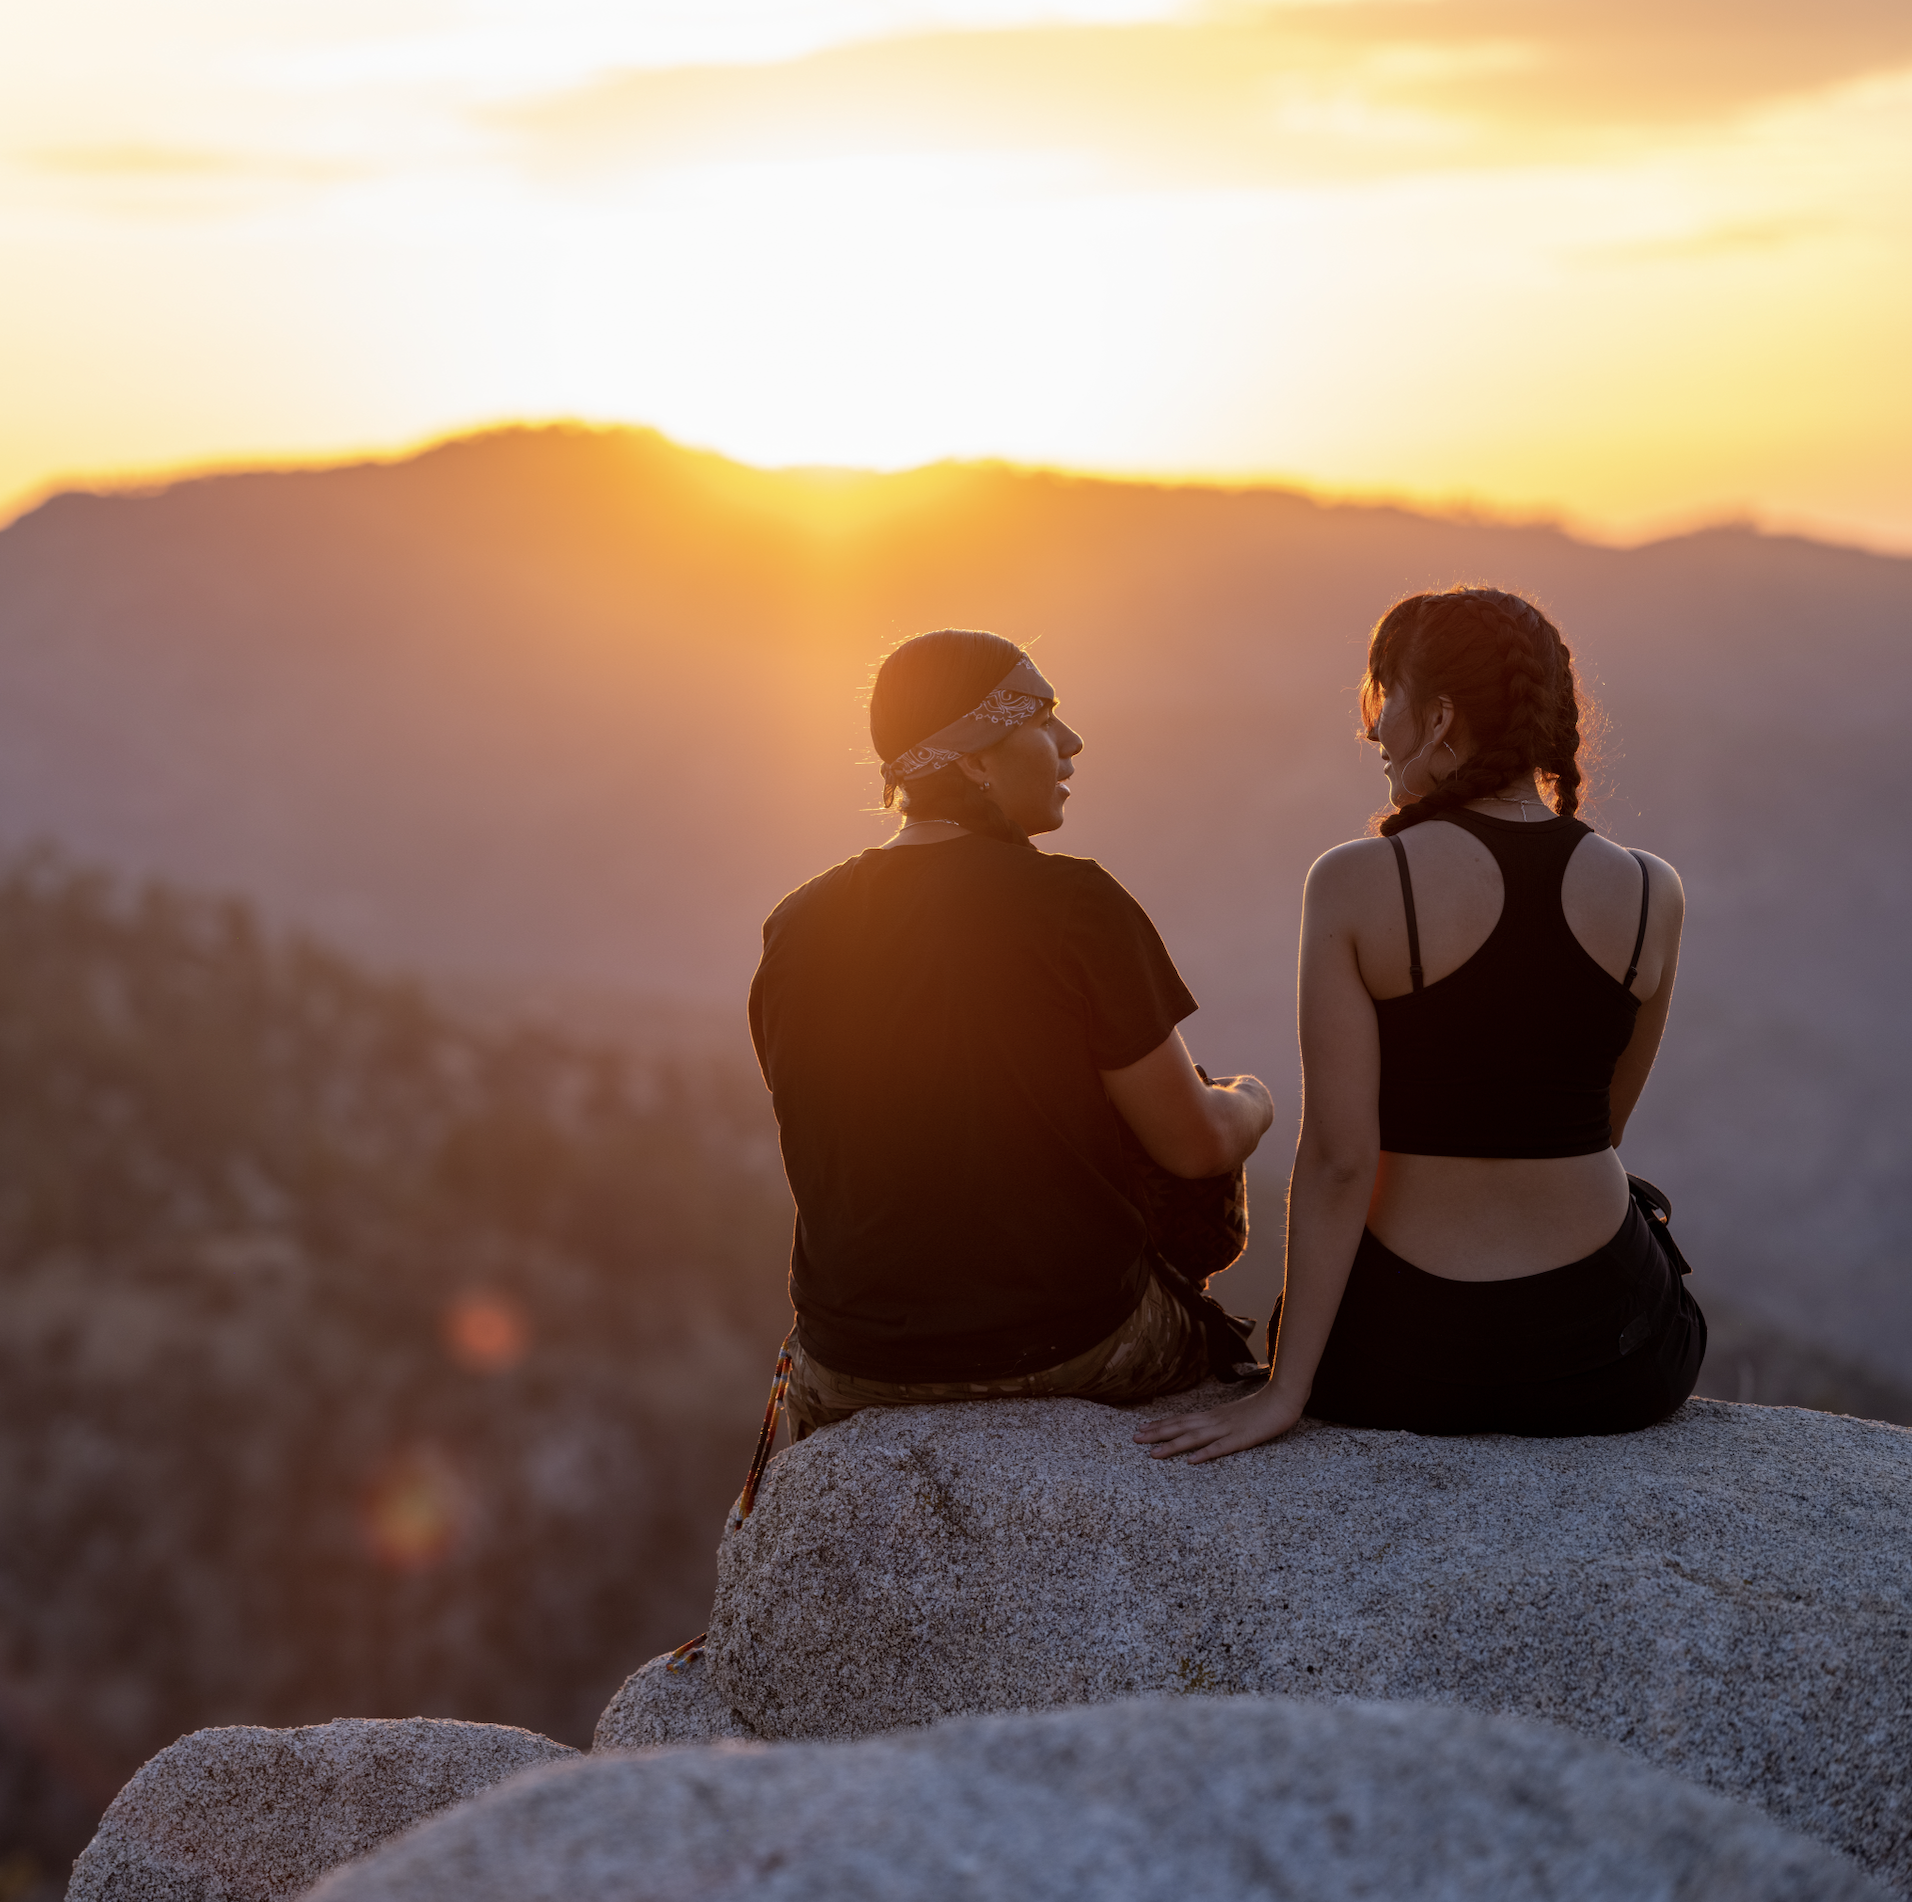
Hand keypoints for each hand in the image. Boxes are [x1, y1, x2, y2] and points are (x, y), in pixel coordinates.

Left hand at [1132, 1380, 1305, 1462]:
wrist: (1283, 1398)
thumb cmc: (1261, 1407)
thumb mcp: (1234, 1413)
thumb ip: (1219, 1420)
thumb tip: (1202, 1426)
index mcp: (1213, 1415)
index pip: (1181, 1419)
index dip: (1160, 1425)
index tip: (1141, 1429)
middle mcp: (1215, 1421)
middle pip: (1181, 1427)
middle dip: (1157, 1434)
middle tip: (1134, 1439)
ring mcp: (1227, 1430)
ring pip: (1194, 1438)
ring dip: (1173, 1446)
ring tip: (1153, 1454)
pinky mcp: (1242, 1439)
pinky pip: (1220, 1448)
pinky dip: (1205, 1454)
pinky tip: (1191, 1461)